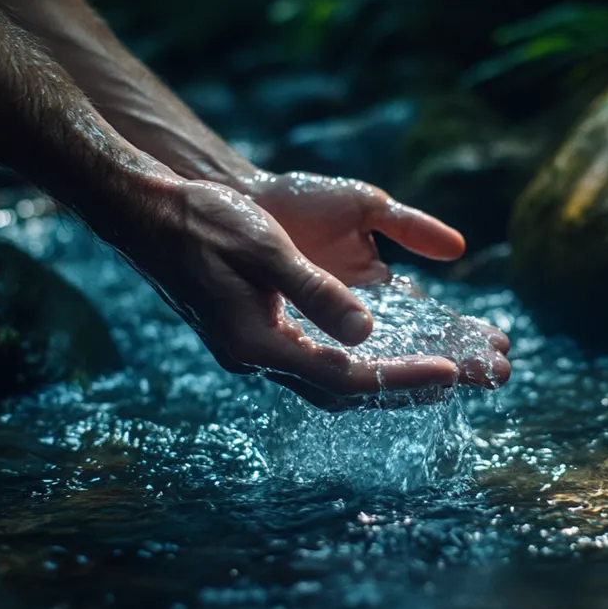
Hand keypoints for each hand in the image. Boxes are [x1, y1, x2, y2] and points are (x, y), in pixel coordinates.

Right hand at [100, 180, 501, 408]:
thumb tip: (368, 329)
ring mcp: (253, 351)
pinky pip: (315, 361)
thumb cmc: (204, 223)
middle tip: (460, 383)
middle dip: (402, 389)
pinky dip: (354, 361)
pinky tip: (380, 350)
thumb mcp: (266, 250)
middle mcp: (257, 359)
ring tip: (435, 373)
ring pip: (330, 381)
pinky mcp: (253, 335)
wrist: (147, 215)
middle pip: (343, 393)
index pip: (346, 378)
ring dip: (381, 380)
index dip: (402, 379)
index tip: (452, 374)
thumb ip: (317, 291)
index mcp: (259, 346)